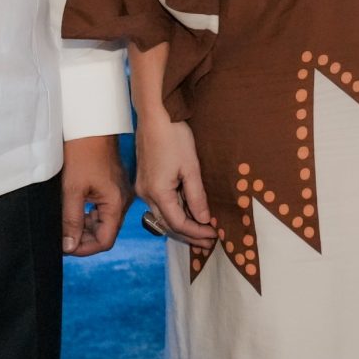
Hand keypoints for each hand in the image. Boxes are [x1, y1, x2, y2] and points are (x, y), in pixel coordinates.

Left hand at [60, 134, 132, 256]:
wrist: (90, 126)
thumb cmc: (82, 153)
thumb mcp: (72, 190)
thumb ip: (71, 220)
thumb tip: (69, 246)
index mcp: (116, 203)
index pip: (105, 240)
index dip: (85, 248)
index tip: (66, 247)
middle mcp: (122, 201)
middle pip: (105, 232)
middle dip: (84, 238)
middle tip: (62, 236)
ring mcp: (119, 194)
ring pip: (103, 222)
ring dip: (85, 227)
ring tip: (66, 224)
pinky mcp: (113, 187)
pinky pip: (103, 209)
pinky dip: (89, 215)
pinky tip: (74, 211)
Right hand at [135, 113, 219, 246]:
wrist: (156, 115)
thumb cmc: (174, 137)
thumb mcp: (191, 167)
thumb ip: (197, 196)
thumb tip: (204, 219)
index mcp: (157, 192)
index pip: (178, 223)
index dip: (197, 232)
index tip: (215, 235)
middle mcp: (146, 194)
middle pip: (168, 225)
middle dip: (189, 235)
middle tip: (210, 242)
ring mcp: (143, 188)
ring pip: (163, 217)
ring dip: (182, 227)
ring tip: (202, 234)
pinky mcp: (145, 181)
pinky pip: (160, 205)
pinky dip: (175, 214)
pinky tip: (188, 216)